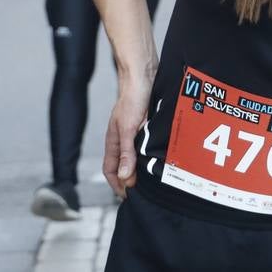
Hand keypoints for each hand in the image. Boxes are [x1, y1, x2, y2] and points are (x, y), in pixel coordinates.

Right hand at [103, 75, 151, 196]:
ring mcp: (134, 132)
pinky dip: (150, 155)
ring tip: (152, 180)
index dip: (118, 185)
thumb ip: (127, 152)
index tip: (129, 197)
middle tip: (143, 193)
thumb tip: (125, 177)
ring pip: (135, 156)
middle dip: (130, 181)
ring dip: (141, 169)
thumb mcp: (128, 128)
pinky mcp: (146, 125)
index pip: (111, 170)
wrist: (143, 74)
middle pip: (123, 166)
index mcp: (114, 141)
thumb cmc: (132, 98)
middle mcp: (122, 138)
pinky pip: (145, 145)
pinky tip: (160, 159)